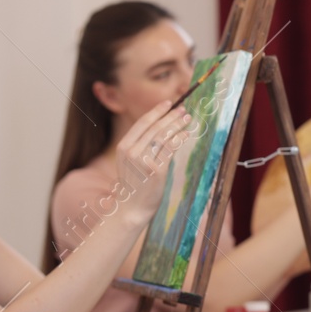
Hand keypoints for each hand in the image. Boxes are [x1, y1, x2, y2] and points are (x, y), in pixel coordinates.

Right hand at [113, 102, 192, 224]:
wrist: (132, 208)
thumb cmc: (135, 184)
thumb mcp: (130, 161)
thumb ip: (140, 145)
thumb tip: (160, 127)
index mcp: (123, 147)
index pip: (142, 123)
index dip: (156, 111)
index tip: (168, 104)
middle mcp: (131, 152)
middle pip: (155, 128)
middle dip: (170, 116)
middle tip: (183, 109)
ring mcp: (143, 161)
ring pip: (163, 136)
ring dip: (177, 125)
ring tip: (187, 118)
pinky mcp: (155, 170)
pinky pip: (170, 150)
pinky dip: (179, 139)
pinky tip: (186, 134)